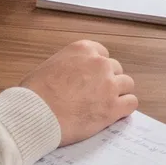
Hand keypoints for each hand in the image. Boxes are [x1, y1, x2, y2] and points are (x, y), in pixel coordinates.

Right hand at [20, 38, 138, 143]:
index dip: (98, 69)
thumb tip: (73, 77)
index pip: (103, 54)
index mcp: (83, 50)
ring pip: (127, 84)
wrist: (35, 114)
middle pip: (116, 69)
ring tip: (104, 105)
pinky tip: (114, 114)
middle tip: (95, 95)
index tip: (92, 78)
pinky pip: (131, 103)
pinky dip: (124, 109)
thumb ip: (69, 66)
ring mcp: (108, 84)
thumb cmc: (34, 94)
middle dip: (108, 81)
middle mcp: (99, 63)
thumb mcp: (49, 66)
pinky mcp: (113, 107)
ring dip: (118, 94)